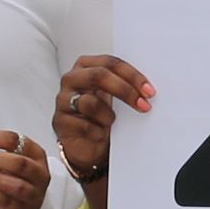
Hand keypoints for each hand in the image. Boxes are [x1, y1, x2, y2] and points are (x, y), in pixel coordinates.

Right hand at [54, 55, 147, 188]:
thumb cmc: (102, 115)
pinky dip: (98, 132)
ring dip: (109, 116)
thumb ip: (126, 86)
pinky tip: (100, 135)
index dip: (132, 76)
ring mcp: (62, 100)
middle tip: (143, 105)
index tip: (149, 91)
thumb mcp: (115, 97)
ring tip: (112, 123)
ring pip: (90, 102)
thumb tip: (150, 90)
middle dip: (125, 90)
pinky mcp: (59, 121)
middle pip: (98, 76)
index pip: (111, 63)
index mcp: (87, 66)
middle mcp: (72, 79)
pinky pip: (84, 125)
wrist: (86, 145)